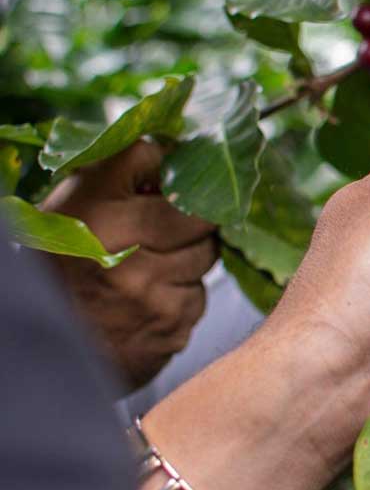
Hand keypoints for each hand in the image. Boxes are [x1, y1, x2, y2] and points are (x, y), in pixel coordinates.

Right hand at [42, 141, 216, 387]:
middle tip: (162, 232)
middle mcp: (128, 262)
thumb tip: (184, 152)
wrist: (45, 337)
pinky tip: (147, 301)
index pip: (180, 187)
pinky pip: (197, 301)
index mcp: (101, 219)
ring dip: (187, 262)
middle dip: (191, 225)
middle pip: (202, 224)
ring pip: (204, 262)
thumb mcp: (80, 197)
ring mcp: (151, 302)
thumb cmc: (64, 255)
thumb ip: (131, 166)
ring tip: (147, 268)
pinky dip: (180, 298)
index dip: (185, 189)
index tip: (176, 195)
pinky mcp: (169, 332)